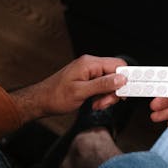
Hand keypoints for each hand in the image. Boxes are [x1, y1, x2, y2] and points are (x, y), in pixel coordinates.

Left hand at [10, 55, 126, 122]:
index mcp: (90, 64)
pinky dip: (102, 96)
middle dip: (114, 91)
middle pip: (116, 75)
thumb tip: (121, 79)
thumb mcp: (81, 92)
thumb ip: (102, 84)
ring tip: (97, 104)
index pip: (118, 66)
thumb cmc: (55, 96)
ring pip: (110, 82)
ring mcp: (89, 72)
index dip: (125, 79)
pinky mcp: (87, 79)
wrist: (40, 101)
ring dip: (107, 96)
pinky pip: (102, 86)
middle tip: (105, 102)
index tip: (126, 92)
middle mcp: (90, 65)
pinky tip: (94, 102)